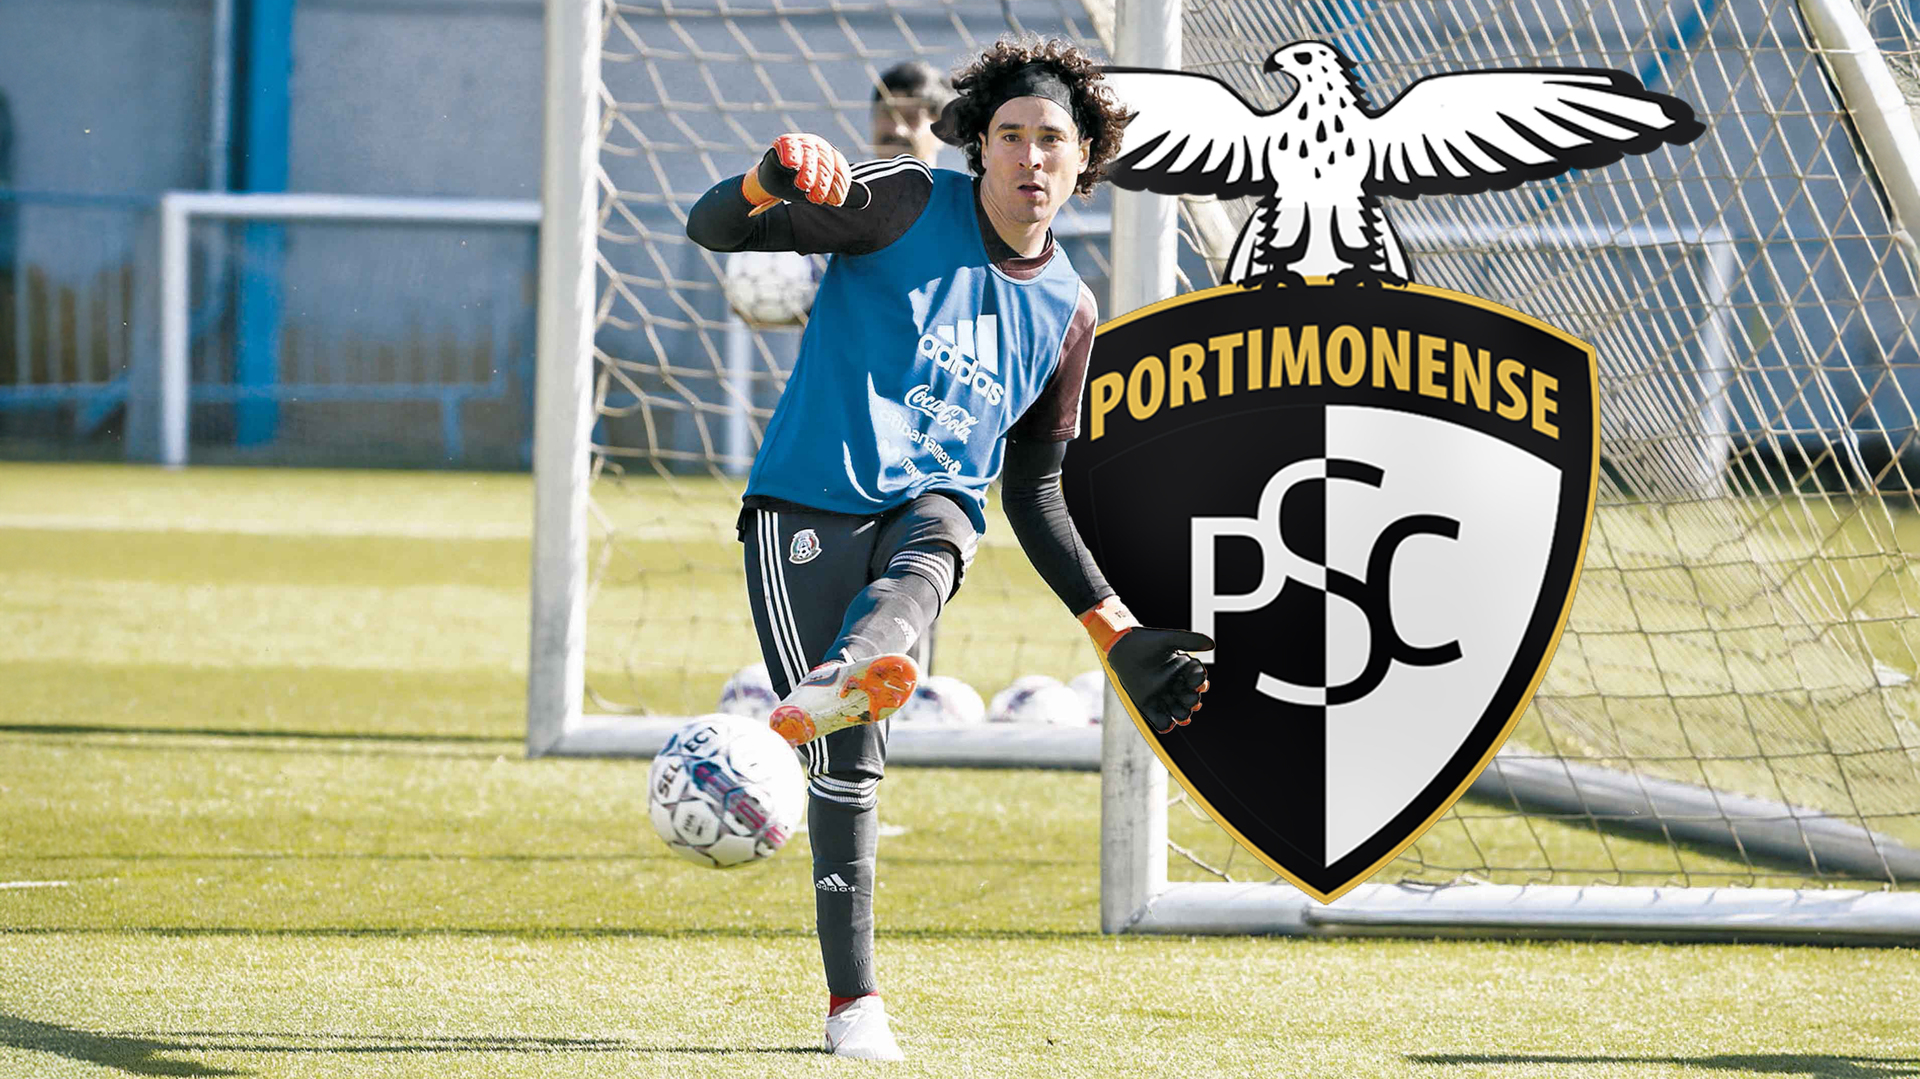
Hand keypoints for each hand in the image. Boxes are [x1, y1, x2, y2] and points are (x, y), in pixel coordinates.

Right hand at [741, 133, 850, 215]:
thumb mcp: (822, 191)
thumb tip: (865, 199)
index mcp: (833, 157)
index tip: (834, 202)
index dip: (839, 186)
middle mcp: (820, 147)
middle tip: (816, 199)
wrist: (776, 181)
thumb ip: (840, 192)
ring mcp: (803, 142)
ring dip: (808, 171)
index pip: (840, 170)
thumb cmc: (802, 185)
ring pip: (809, 155)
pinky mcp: (785, 142)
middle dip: (823, 182)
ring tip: (803, 185)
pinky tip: (791, 164)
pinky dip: (791, 154)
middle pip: (826, 163)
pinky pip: (790, 145)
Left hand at [1081, 597, 1212, 734]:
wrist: (1122, 647)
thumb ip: (1189, 640)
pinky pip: (1160, 720)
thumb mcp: (1169, 639)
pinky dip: (1165, 725)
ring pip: (1179, 711)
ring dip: (1182, 715)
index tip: (1199, 684)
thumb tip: (1212, 644)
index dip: (1200, 683)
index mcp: (1184, 670)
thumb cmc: (1146, 641)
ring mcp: (1162, 695)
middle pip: (1190, 699)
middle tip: (1192, 700)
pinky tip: (1168, 724)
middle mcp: (1176, 684)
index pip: (1197, 680)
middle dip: (1192, 701)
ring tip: (1184, 716)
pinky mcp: (1148, 704)